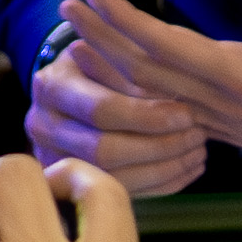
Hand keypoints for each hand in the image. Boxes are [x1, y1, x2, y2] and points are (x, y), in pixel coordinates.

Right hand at [26, 14, 210, 196]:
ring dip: (165, 169)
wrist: (72, 84)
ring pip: (114, 178)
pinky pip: (121, 192)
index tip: (187, 115)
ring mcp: (53, 160)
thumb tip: (178, 92)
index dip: (147, 116)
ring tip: (198, 152)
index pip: (101, 109)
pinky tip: (188, 169)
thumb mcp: (111, 50)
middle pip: (105, 151)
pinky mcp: (71, 183)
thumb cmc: (99, 60)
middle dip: (158, 147)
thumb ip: (134, 67)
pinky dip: (161, 184)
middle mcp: (42, 126)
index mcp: (51, 86)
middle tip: (197, 137)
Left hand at [70, 0, 241, 178]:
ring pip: (151, 95)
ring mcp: (220, 120)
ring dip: (111, 67)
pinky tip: (119, 81)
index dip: (127, 22)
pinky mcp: (225, 128)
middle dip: (102, 39)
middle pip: (146, 71)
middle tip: (66, 9)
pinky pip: (167, 111)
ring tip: (76, 41)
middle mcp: (222, 102)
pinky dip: (136, 93)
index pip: (168, 46)